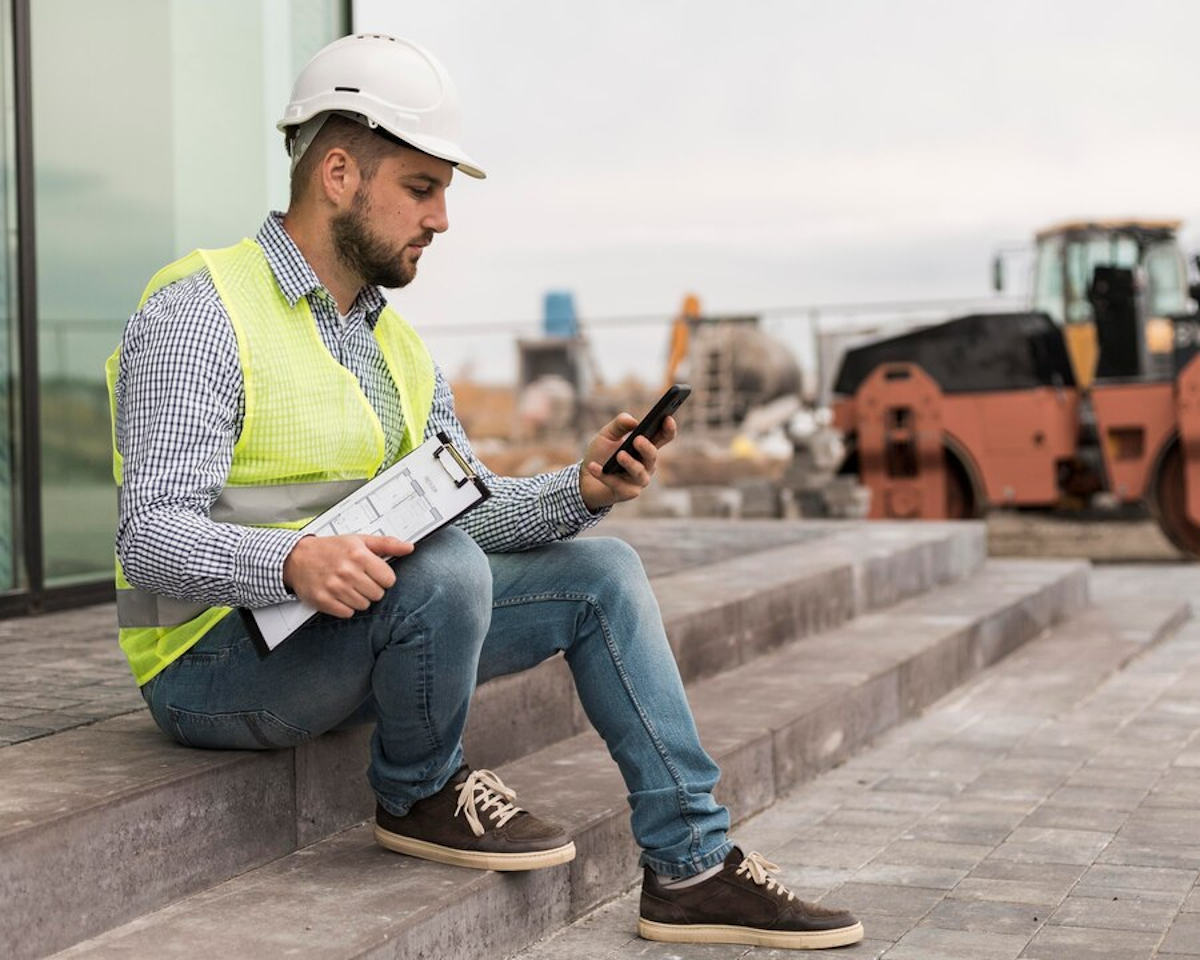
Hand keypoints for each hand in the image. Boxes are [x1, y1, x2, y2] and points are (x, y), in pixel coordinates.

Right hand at [282, 534, 413, 617]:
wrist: (297, 558)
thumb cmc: (330, 549)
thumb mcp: (360, 541)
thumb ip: (387, 544)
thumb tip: (409, 547)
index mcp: (358, 555)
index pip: (389, 579)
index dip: (383, 577)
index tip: (374, 573)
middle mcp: (347, 571)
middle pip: (378, 594)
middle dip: (371, 588)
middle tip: (359, 579)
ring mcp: (334, 587)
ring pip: (364, 605)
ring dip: (358, 598)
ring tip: (348, 586)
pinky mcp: (323, 601)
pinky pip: (347, 613)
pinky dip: (345, 607)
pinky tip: (339, 595)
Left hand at [578, 412, 676, 511]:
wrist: (584, 478)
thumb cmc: (600, 454)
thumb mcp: (607, 435)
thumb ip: (619, 425)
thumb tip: (633, 421)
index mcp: (645, 448)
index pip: (663, 438)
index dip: (668, 429)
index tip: (667, 418)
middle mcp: (646, 465)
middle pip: (652, 456)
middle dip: (646, 448)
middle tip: (638, 439)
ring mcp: (638, 480)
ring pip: (639, 473)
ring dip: (630, 463)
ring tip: (620, 455)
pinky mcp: (627, 493)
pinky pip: (617, 484)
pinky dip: (604, 475)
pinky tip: (593, 467)